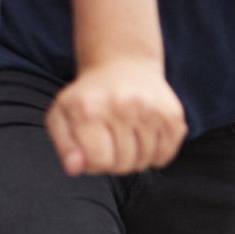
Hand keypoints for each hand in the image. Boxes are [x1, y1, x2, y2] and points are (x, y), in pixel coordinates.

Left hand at [46, 57, 186, 178]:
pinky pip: (165, 155)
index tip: (93, 152)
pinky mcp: (172, 114)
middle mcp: (122, 107)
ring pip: (144, 161)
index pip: (99, 161)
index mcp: (90, 109)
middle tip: (110, 145)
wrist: (122, 65)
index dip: (94, 164)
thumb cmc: (89, 96)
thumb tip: (75, 168)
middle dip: (113, 163)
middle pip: (123, 164)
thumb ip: (64, 146)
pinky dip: (154, 155)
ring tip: (125, 140)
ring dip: (134, 160)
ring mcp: (150, 110)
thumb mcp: (62, 116)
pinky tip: (143, 139)